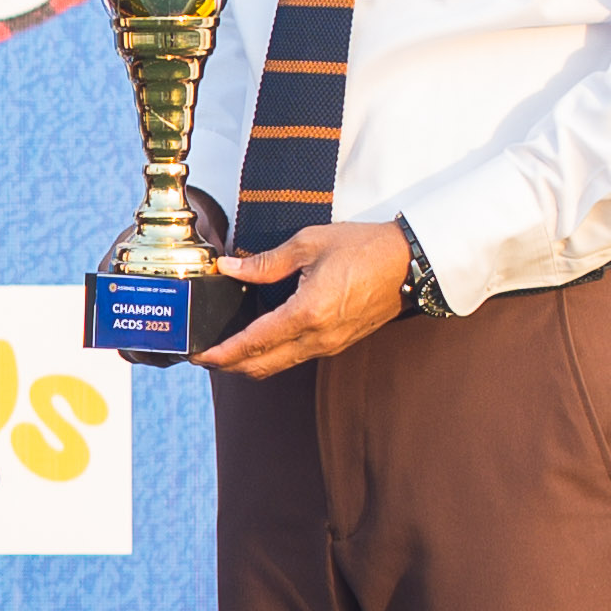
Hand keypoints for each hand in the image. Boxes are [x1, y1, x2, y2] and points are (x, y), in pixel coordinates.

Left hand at [213, 219, 414, 380]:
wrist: (410, 263)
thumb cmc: (364, 248)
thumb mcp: (309, 244)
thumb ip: (265, 262)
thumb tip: (230, 268)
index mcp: (307, 312)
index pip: (254, 343)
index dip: (223, 353)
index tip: (199, 355)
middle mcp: (318, 337)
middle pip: (262, 365)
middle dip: (229, 365)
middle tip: (204, 356)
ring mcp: (330, 344)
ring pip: (279, 365)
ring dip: (250, 362)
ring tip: (226, 350)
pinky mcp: (338, 342)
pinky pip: (297, 357)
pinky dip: (272, 355)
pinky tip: (260, 341)